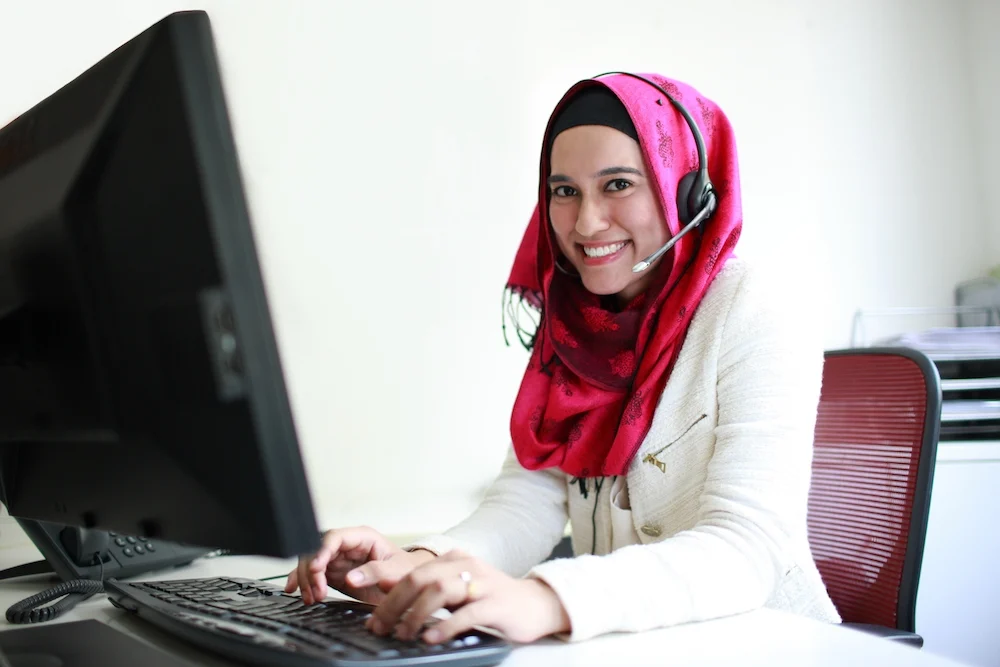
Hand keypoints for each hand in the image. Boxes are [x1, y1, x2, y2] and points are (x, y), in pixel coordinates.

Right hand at [284, 526, 434, 605]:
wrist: (408, 585)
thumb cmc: (405, 571)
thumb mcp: (397, 571)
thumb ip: (376, 573)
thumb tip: (351, 578)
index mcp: (363, 537)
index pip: (335, 537)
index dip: (321, 551)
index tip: (316, 569)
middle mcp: (347, 546)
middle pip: (317, 550)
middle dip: (311, 571)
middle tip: (316, 592)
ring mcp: (338, 559)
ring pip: (311, 562)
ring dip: (306, 579)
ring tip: (312, 598)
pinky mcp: (334, 573)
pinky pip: (312, 574)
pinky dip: (301, 581)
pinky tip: (293, 589)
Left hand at [366, 550, 570, 643]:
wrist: (536, 604)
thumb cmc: (491, 599)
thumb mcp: (457, 590)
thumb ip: (426, 589)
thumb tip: (386, 592)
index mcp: (453, 560)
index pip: (411, 570)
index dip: (384, 586)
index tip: (362, 601)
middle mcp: (466, 566)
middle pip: (421, 579)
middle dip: (394, 603)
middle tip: (379, 626)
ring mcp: (482, 583)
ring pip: (440, 592)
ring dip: (416, 615)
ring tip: (403, 634)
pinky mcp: (496, 603)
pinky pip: (467, 613)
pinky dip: (445, 626)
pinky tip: (431, 638)